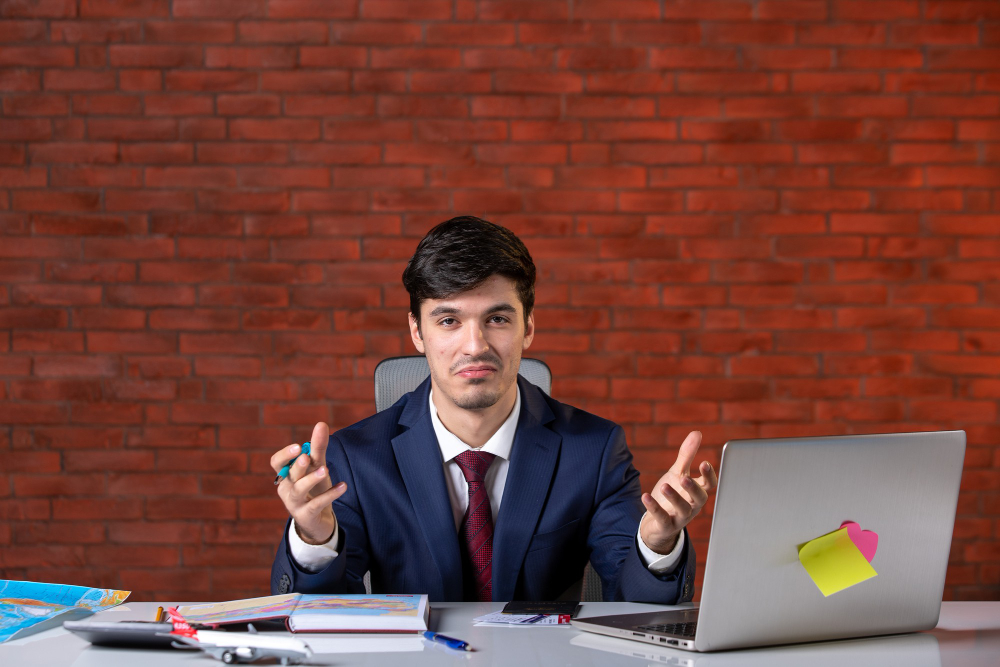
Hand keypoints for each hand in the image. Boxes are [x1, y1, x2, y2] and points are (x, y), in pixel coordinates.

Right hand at [271, 421, 347, 544]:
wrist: (318, 520)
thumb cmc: (314, 489)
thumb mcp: (317, 467)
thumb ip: (318, 447)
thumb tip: (321, 423)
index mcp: (286, 475)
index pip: (276, 462)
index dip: (285, 455)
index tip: (298, 447)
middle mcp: (286, 489)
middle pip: (289, 475)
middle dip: (298, 466)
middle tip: (307, 457)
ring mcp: (294, 504)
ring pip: (299, 490)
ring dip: (311, 479)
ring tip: (325, 470)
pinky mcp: (306, 516)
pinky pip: (316, 504)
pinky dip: (329, 495)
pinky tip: (343, 486)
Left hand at [639, 430, 717, 553]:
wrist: (657, 523)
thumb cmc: (672, 494)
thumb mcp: (677, 473)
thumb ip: (687, 455)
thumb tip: (697, 433)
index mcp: (697, 492)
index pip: (709, 484)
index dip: (709, 475)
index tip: (704, 462)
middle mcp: (692, 505)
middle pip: (699, 498)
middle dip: (693, 488)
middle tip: (684, 478)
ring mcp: (680, 517)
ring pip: (683, 509)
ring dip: (674, 498)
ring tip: (664, 486)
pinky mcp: (666, 525)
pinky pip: (662, 517)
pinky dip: (654, 507)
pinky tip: (645, 496)